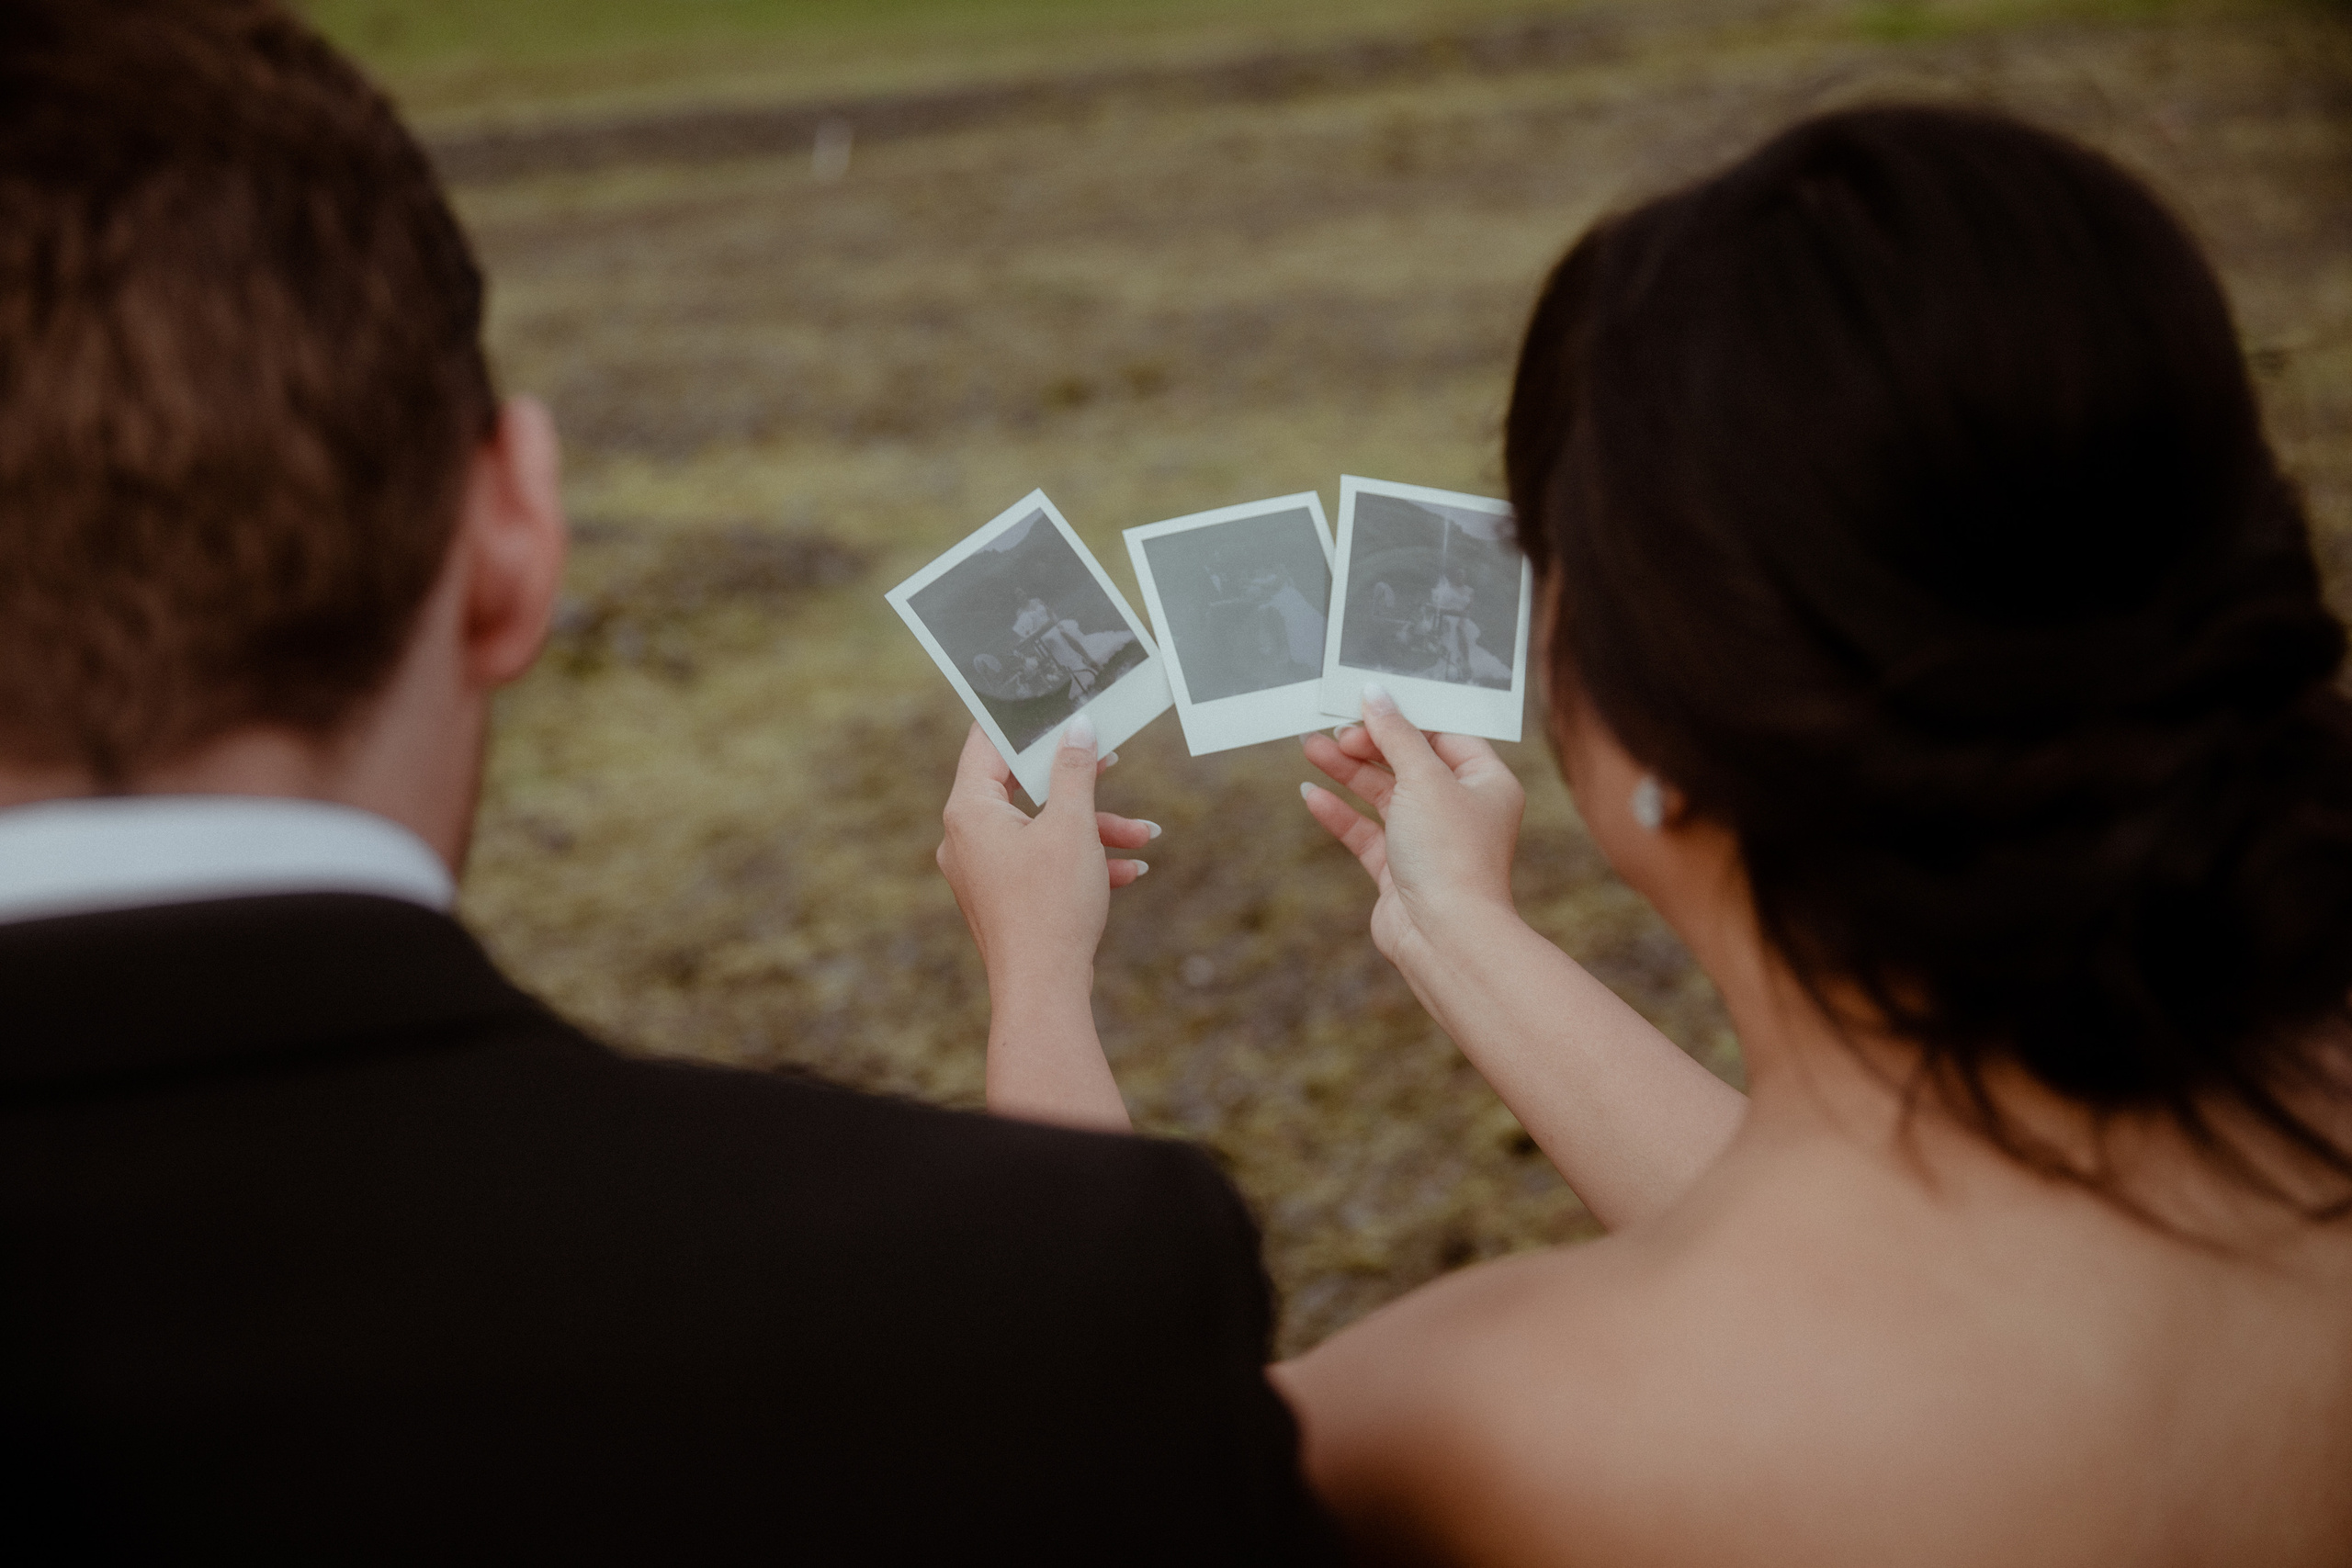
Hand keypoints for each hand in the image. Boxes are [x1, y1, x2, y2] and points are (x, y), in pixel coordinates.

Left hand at [936, 717, 1155, 998]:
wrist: (1043, 990)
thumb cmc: (1051, 905)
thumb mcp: (1072, 826)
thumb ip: (1075, 770)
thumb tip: (1078, 727)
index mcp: (969, 810)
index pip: (986, 743)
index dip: (1023, 720)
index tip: (1055, 702)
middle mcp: (965, 837)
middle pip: (1021, 786)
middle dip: (1079, 782)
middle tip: (1111, 759)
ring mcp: (982, 869)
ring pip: (1041, 828)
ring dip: (1094, 828)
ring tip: (1145, 834)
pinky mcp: (1003, 896)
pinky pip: (1041, 862)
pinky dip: (1081, 859)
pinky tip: (1129, 869)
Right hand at [1299, 683, 1526, 969]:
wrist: (1444, 936)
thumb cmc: (1449, 854)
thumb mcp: (1423, 778)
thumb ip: (1396, 734)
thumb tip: (1375, 694)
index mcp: (1485, 783)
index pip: (1444, 735)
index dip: (1406, 718)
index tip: (1367, 702)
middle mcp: (1460, 810)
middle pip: (1409, 762)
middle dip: (1369, 743)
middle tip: (1334, 729)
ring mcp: (1428, 841)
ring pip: (1383, 795)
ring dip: (1347, 771)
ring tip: (1308, 746)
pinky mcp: (1399, 870)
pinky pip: (1366, 832)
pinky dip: (1340, 812)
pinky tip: (1311, 793)